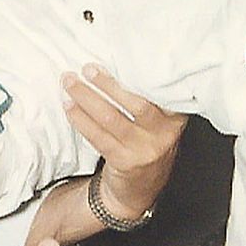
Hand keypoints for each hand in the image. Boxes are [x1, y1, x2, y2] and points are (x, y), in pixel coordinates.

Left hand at [63, 67, 185, 226]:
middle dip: (107, 83)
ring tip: (69, 82)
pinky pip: (98, 137)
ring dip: (86, 97)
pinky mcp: (125, 162)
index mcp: (176, 119)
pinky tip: (69, 106)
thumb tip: (119, 64)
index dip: (145, 73)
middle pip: (135, 103)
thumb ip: (152, 101)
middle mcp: (165, 134)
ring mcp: (145, 150)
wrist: (139, 192)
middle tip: (87, 68)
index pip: (163, 91)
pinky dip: (80, 119)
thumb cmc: (146, 147)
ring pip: (112, 118)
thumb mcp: (160, 125)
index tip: (127, 53)